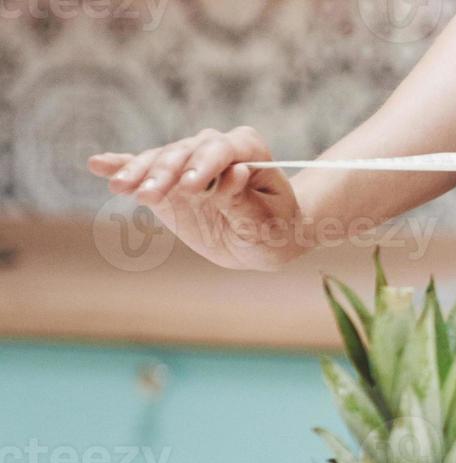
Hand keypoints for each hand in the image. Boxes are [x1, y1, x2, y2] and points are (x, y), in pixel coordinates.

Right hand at [88, 127, 305, 270]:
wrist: (261, 237)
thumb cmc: (274, 228)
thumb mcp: (268, 223)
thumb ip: (247, 201)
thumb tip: (234, 176)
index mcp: (247, 149)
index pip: (223, 150)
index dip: (206, 165)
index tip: (191, 187)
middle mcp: (215, 147)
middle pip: (186, 153)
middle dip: (166, 172)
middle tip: (149, 194)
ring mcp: (188, 161)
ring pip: (161, 161)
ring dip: (139, 173)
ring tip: (121, 188)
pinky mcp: (168, 179)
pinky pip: (142, 169)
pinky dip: (121, 166)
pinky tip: (98, 164)